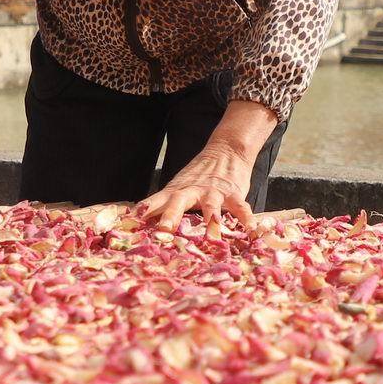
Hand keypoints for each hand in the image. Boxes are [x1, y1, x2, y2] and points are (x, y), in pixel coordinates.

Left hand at [136, 140, 256, 232]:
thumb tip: (137, 222)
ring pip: (211, 205)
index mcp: (176, 192)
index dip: (144, 211)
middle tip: (163, 230)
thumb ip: (162, 205)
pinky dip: (246, 218)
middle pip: (178, 202)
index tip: (131, 221)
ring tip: (212, 233)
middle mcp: (192, 191)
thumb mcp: (178, 187)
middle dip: (171, 215)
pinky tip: (251, 230)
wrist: (226, 150)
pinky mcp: (234, 194)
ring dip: (211, 218)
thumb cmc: (198, 177)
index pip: (156, 201)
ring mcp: (214, 192)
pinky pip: (241, 208)